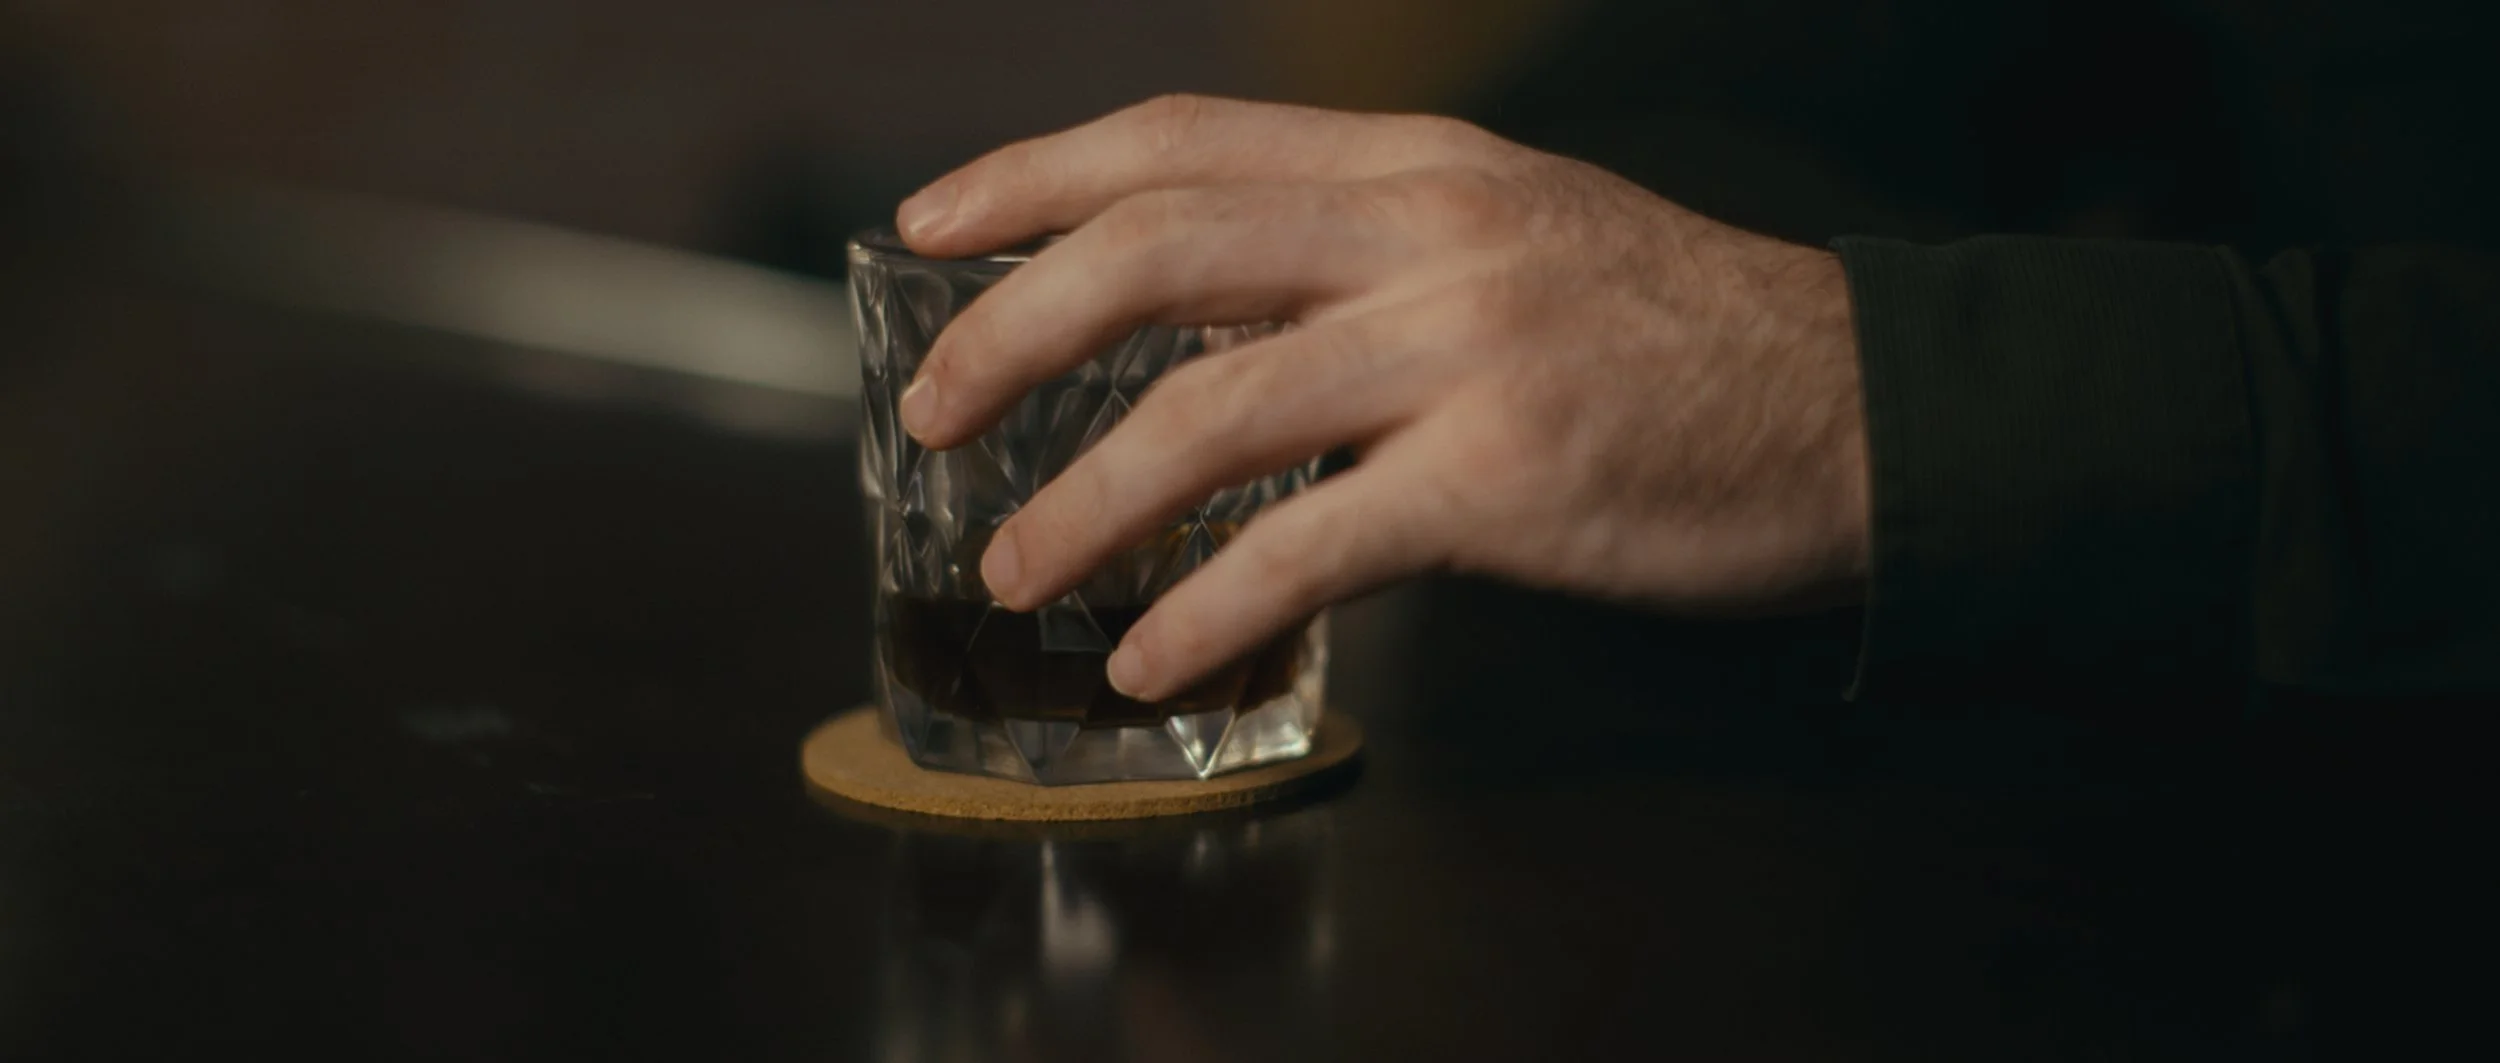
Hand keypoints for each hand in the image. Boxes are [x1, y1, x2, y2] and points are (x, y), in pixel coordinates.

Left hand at [895, 95, 1868, 699]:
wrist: (1858, 410)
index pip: (1183, 138)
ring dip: (1081, 500)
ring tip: (1013, 567)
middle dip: (1012, 332)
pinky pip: (1309, 548)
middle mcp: (1430, 232)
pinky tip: (1151, 655)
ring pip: (1207, 410)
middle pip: (1158, 250)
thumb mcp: (1512, 239)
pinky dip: (1206, 607)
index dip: (1035, 176)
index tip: (932, 226)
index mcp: (1419, 164)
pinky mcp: (1507, 477)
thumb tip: (1205, 336)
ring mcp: (1468, 349)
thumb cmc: (1675, 337)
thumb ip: (1361, 261)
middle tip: (931, 413)